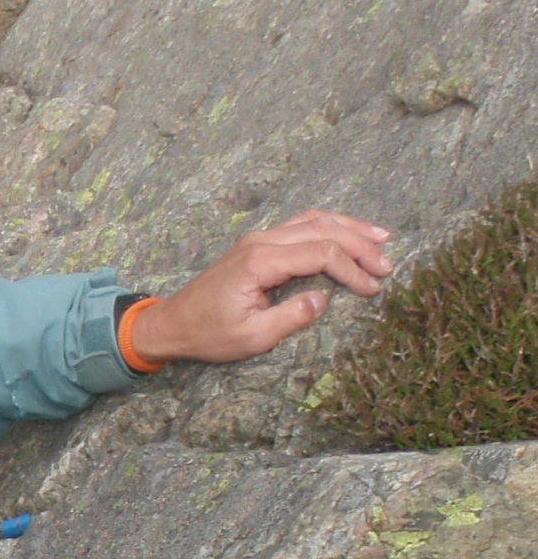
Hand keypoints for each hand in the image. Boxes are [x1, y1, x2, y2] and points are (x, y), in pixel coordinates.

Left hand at [130, 211, 391, 365]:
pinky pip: (300, 225)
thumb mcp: (251, 338)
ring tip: (381, 239)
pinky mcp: (257, 244)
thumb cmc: (207, 334)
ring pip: (313, 220)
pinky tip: (349, 233)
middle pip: (323, 229)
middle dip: (360, 246)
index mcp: (260, 262)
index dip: (352, 269)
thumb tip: (324, 299)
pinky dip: (329, 226)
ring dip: (350, 228)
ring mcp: (258, 238)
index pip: (321, 253)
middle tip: (387, 265)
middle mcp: (261, 241)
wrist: (171, 324)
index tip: (371, 288)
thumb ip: (291, 318)